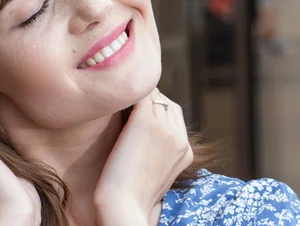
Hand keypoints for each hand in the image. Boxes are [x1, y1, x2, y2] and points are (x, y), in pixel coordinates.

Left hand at [93, 88, 192, 224]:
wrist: (124, 205)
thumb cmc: (131, 192)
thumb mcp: (155, 171)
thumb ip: (158, 151)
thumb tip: (143, 138)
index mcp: (186, 150)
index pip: (175, 114)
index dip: (155, 110)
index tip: (136, 110)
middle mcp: (179, 137)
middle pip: (166, 103)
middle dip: (149, 100)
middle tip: (125, 103)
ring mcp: (165, 129)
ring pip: (154, 96)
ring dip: (136, 95)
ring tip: (117, 99)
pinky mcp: (145, 123)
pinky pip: (140, 95)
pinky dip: (128, 94)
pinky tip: (114, 99)